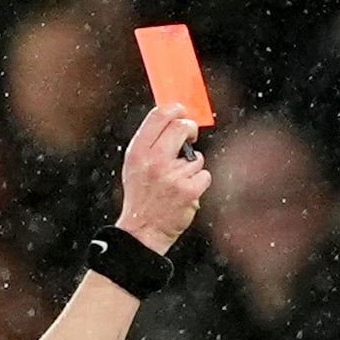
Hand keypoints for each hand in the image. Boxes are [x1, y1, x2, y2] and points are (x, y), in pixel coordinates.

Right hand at [115, 106, 208, 253]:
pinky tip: (186, 192)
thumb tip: (172, 118)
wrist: (143, 230)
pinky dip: (199, 182)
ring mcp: (173, 176)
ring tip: (178, 181)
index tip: (182, 112)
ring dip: (192, 166)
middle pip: (181, 127)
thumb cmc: (141, 195)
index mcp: (138, 151)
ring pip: (196, 157)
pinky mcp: (189, 191)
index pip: (159, 116)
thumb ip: (150, 141)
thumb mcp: (134, 164)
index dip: (175, 109)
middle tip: (190, 136)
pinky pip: (204, 175)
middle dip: (190, 129)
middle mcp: (154, 161)